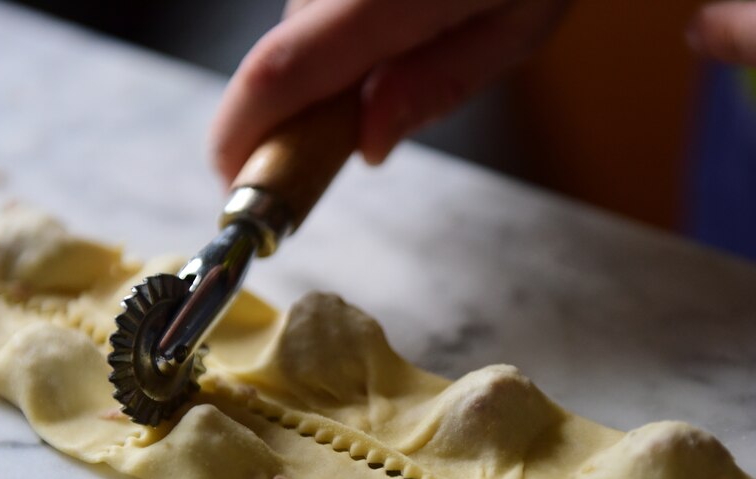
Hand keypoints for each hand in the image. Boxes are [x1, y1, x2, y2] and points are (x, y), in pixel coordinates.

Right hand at [210, 0, 568, 179]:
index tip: (234, 183)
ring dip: (340, 54)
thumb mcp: (521, 24)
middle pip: (288, 50)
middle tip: (376, 110)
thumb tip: (365, 145)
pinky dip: (348, 19)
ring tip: (421, 30)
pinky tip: (404, 7)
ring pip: (304, 21)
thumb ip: (439, 84)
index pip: (282, 70)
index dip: (241, 134)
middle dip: (312, 102)